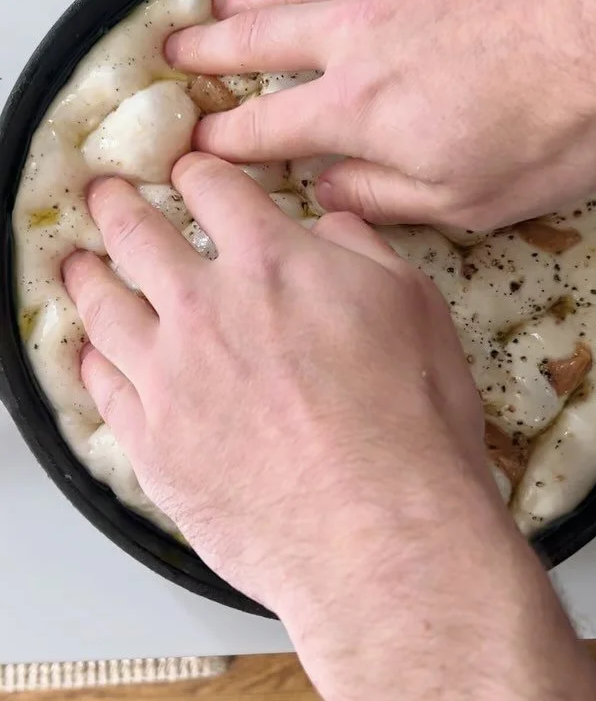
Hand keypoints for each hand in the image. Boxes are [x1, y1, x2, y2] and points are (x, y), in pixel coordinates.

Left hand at [62, 153, 496, 611]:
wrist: (382, 531)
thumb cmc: (411, 422)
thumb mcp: (414, 306)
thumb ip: (360, 251)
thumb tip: (328, 228)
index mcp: (271, 262)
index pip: (213, 188)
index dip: (198, 170)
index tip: (189, 171)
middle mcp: (205, 307)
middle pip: (136, 233)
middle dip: (116, 204)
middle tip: (104, 194)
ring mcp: (168, 375)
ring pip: (102, 306)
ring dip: (85, 276)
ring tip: (76, 267)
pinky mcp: (151, 442)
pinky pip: (100, 388)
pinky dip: (90, 360)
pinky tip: (90, 355)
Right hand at [165, 0, 595, 231]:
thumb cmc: (565, 122)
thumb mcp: (471, 199)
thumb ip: (384, 196)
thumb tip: (327, 190)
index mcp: (362, 107)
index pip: (266, 126)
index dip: (223, 139)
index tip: (196, 144)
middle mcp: (358, 31)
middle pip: (257, 39)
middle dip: (207, 52)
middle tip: (175, 54)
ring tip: (217, 4)